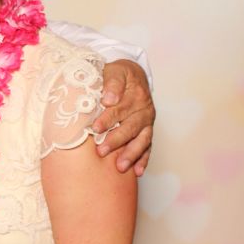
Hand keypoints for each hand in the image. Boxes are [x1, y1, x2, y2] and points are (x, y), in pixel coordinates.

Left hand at [92, 59, 154, 175]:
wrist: (133, 74)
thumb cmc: (119, 74)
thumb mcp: (115, 71)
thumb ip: (112, 83)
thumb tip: (108, 99)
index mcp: (135, 94)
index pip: (120, 108)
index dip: (108, 118)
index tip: (95, 128)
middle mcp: (144, 109)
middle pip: (131, 127)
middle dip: (116, 140)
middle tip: (102, 151)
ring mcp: (147, 122)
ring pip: (141, 139)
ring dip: (131, 154)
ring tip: (120, 167)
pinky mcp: (147, 130)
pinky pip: (148, 147)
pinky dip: (143, 159)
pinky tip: (137, 172)